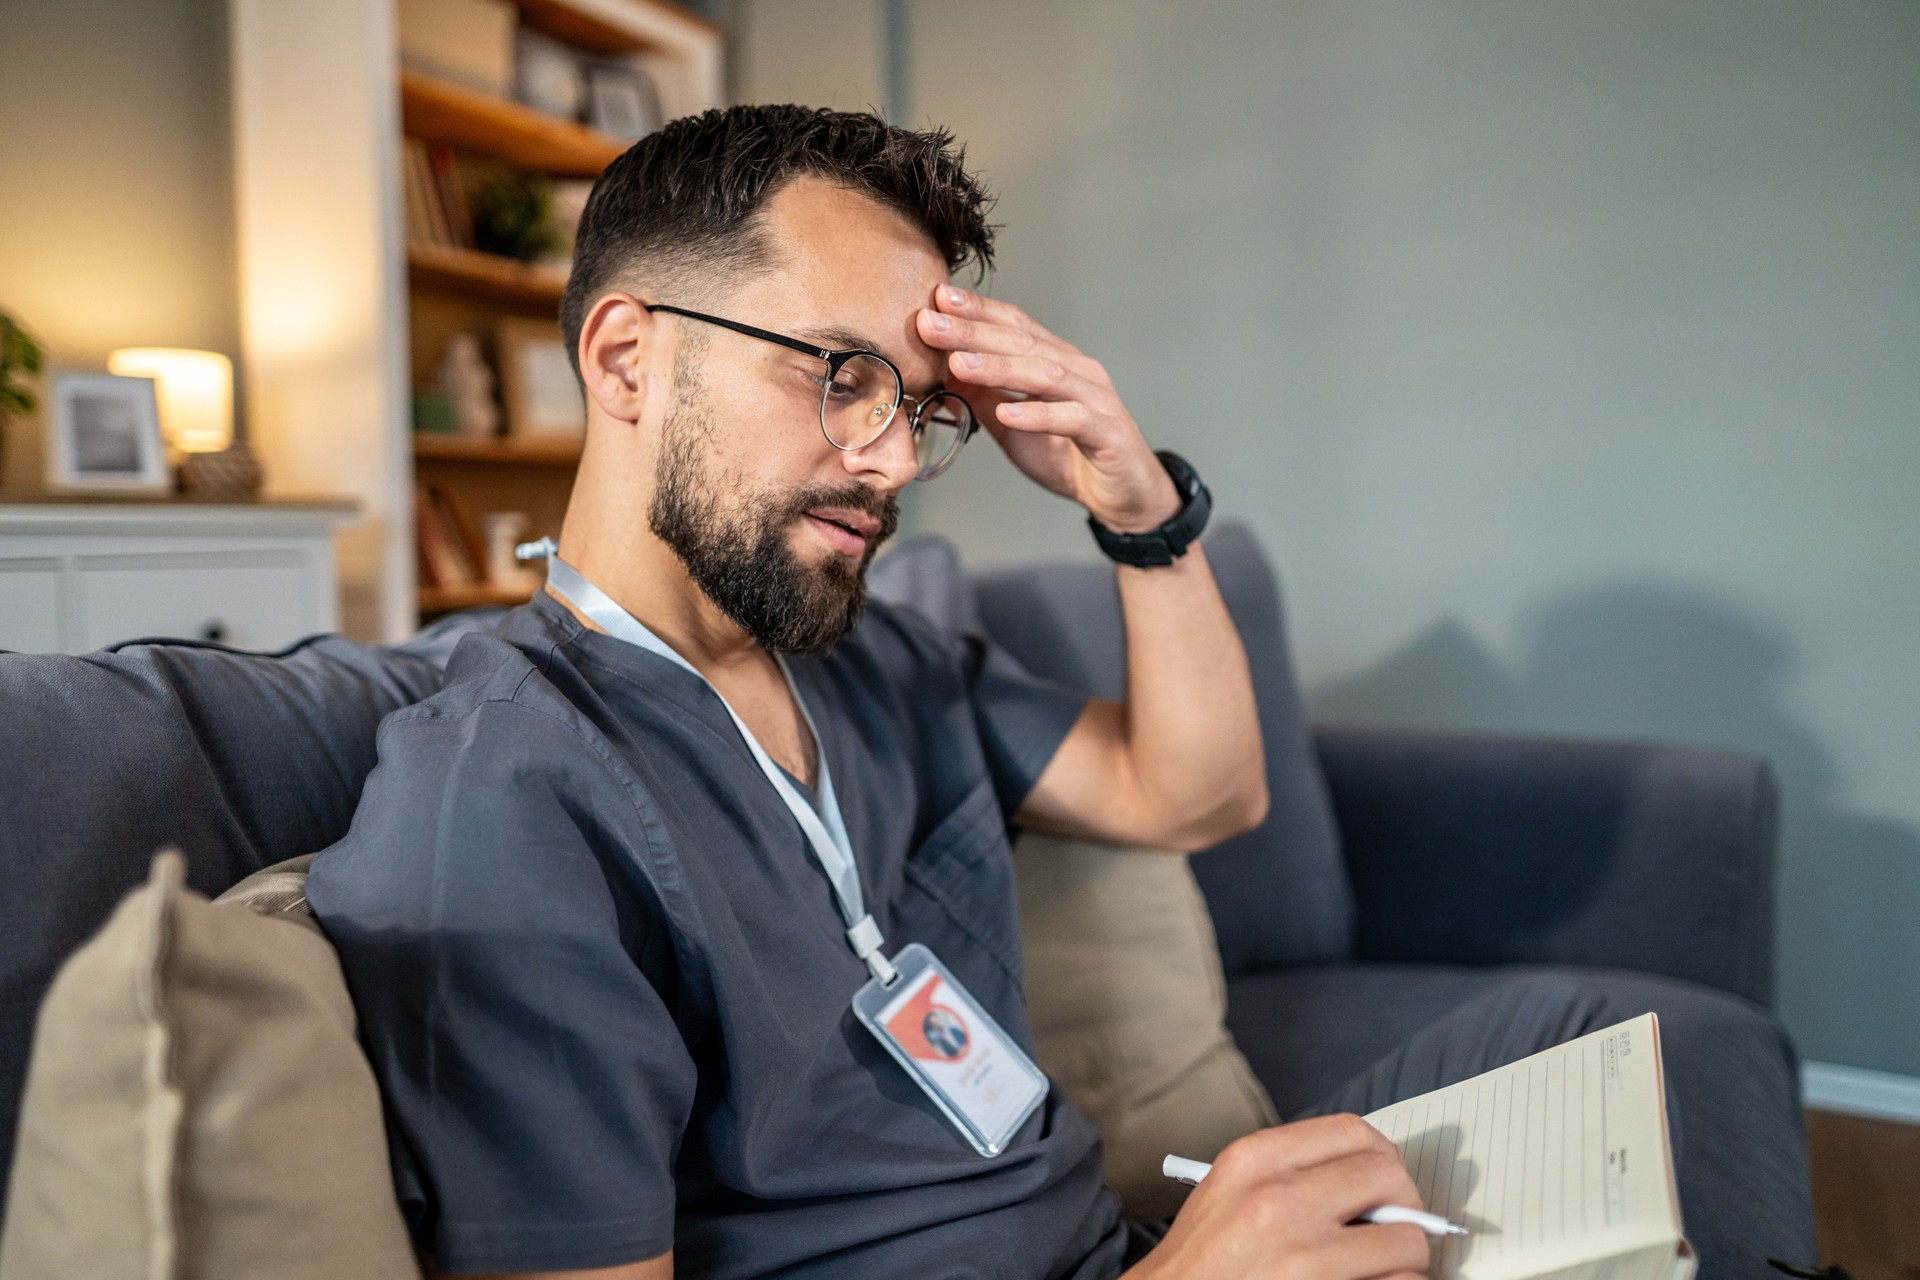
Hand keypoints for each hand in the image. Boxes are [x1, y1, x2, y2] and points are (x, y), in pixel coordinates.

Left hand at [916, 285, 1179, 532]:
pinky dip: (1038, 415)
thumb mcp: (1014, 427)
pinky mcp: (1107, 431)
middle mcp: (1077, 370)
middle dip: (974, 332)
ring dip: (998, 368)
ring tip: (958, 364)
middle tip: (931, 323)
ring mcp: (1095, 398)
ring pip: (1044, 374)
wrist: (1122, 495)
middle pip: (1022, 343)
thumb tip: (944, 373)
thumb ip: (985, 399)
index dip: (978, 310)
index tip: (938, 297)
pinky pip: (1071, 418)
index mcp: (1056, 361)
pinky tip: (1009, 413)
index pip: (1014, 326)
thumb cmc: (1069, 455)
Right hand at [1125, 1115, 1432, 1279]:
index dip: (1381, 1156)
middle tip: (1394, 1227)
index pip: (1352, 1132)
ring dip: (1406, 1259)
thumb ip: (1289, 1172)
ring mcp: (1303, 1257)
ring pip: (1407, 1241)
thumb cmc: (1199, 1263)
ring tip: (1383, 1267)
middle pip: (1388, 1177)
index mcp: (1254, 1162)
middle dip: (1404, 1205)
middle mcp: (1279, 1202)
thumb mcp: (1228, 1191)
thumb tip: (1365, 1178)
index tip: (1384, 1179)